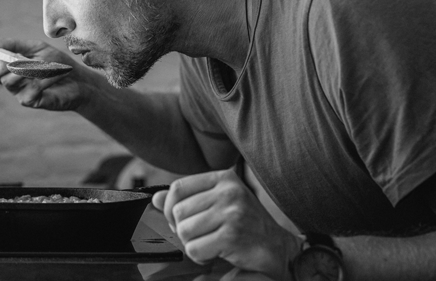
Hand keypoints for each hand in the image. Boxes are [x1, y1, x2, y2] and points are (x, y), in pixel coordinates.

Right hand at [0, 33, 90, 111]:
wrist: (77, 79)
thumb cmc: (55, 62)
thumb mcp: (35, 48)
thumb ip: (13, 44)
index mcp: (7, 65)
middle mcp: (9, 79)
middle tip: (14, 60)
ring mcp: (18, 92)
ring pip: (9, 81)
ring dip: (26, 69)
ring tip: (44, 65)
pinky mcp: (30, 101)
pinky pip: (28, 89)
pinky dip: (42, 79)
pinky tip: (54, 75)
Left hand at [151, 169, 300, 279]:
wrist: (279, 248)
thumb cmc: (246, 225)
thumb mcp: (218, 204)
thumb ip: (188, 199)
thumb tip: (156, 199)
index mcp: (223, 179)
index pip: (178, 187)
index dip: (169, 206)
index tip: (176, 219)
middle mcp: (228, 192)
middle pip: (178, 211)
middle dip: (181, 229)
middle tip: (198, 236)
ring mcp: (231, 213)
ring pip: (184, 231)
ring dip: (191, 244)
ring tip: (209, 244)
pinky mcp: (232, 235)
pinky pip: (195, 249)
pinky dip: (200, 257)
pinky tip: (215, 253)